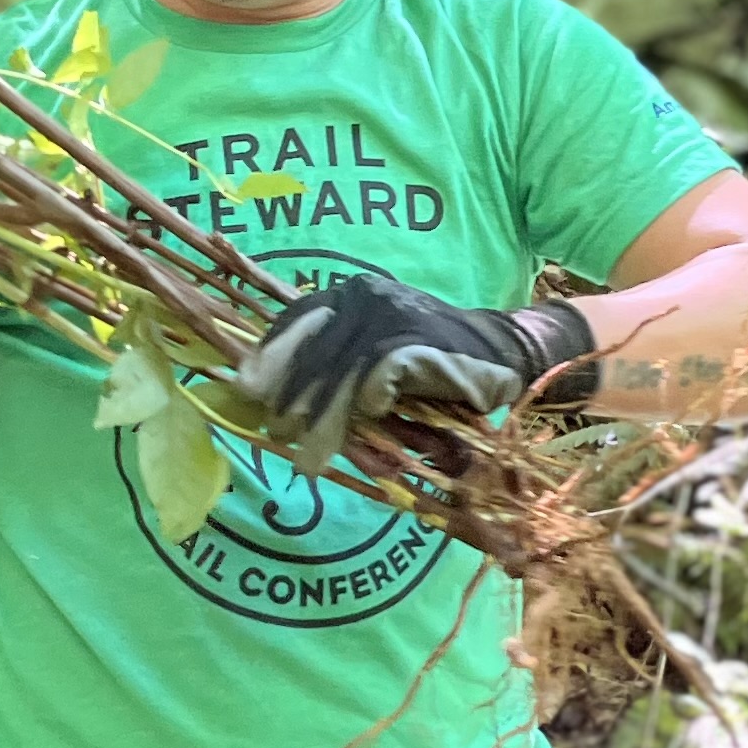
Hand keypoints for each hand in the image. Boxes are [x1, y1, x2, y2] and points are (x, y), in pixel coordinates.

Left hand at [235, 273, 594, 466]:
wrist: (501, 350)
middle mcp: (366, 296)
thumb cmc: (431, 358)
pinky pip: (378, 379)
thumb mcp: (374, 352)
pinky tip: (368, 421)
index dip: (271, 357)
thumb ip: (332, 365)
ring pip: (341, 373)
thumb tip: (268, 396)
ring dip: (323, 419)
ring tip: (306, 453)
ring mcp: (393, 316)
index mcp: (350, 294)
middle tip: (275, 434)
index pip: (296, 321)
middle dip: (291, 398)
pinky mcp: (417, 342)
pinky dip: (369, 403)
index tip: (247, 390)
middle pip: (313, 352)